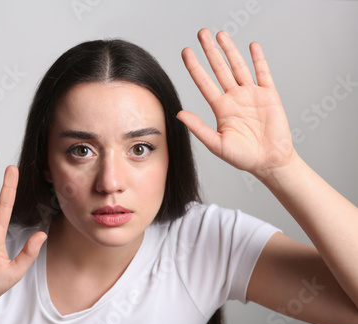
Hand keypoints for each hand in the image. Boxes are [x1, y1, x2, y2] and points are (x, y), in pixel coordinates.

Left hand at [177, 28, 295, 178]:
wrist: (270, 162)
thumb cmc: (243, 157)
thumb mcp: (217, 144)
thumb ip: (199, 128)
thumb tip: (179, 114)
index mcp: (221, 108)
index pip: (204, 82)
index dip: (195, 67)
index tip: (185, 51)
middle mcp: (234, 98)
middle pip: (219, 69)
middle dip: (210, 51)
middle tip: (202, 33)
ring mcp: (252, 95)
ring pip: (238, 67)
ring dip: (230, 50)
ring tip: (221, 34)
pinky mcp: (269, 96)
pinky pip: (263, 73)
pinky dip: (258, 59)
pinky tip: (252, 46)